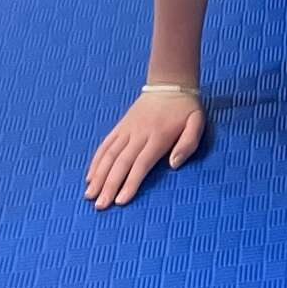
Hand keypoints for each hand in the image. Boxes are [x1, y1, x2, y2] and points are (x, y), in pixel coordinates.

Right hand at [84, 86, 204, 208]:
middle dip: (109, 185)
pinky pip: (105, 144)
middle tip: (100, 206)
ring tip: (89, 195)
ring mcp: (127, 129)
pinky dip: (96, 161)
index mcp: (158, 136)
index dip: (130, 183)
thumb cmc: (185, 108)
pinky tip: (90, 176)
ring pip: (109, 154)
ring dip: (98, 176)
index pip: (141, 164)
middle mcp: (139, 134)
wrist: (169, 82)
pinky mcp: (120, 126)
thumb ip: (188, 144)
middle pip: (121, 162)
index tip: (120, 201)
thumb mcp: (197, 122)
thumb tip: (173, 165)